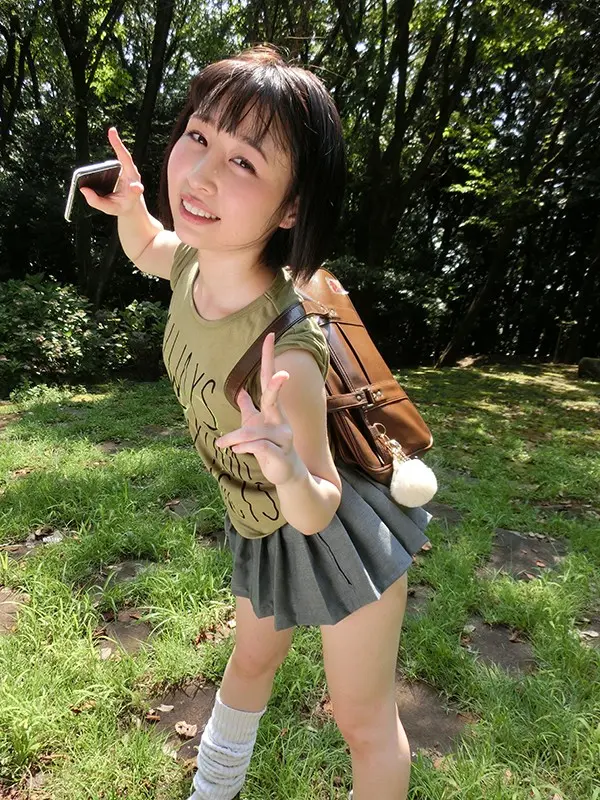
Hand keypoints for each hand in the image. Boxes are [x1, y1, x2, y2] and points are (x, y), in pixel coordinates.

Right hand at [79, 127, 144, 215]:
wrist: (131, 207)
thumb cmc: (123, 207)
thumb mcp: (111, 209)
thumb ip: (97, 202)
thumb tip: (84, 189)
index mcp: (132, 183)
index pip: (127, 166)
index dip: (120, 151)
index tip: (113, 136)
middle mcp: (132, 174)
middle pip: (125, 157)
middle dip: (118, 144)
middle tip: (112, 131)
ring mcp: (128, 170)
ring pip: (122, 156)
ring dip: (117, 143)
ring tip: (112, 133)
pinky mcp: (123, 168)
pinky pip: (119, 155)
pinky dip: (115, 145)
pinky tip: (111, 135)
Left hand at [215, 332, 304, 486]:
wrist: (284, 472)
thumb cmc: (268, 445)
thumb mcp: (254, 425)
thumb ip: (248, 408)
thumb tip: (240, 391)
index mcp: (272, 410)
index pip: (268, 379)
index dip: (268, 358)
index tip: (270, 335)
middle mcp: (280, 420)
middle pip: (275, 398)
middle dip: (277, 385)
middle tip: (281, 374)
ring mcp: (283, 437)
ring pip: (254, 432)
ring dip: (235, 438)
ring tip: (223, 444)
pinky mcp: (280, 454)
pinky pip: (258, 446)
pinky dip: (243, 447)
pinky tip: (236, 450)